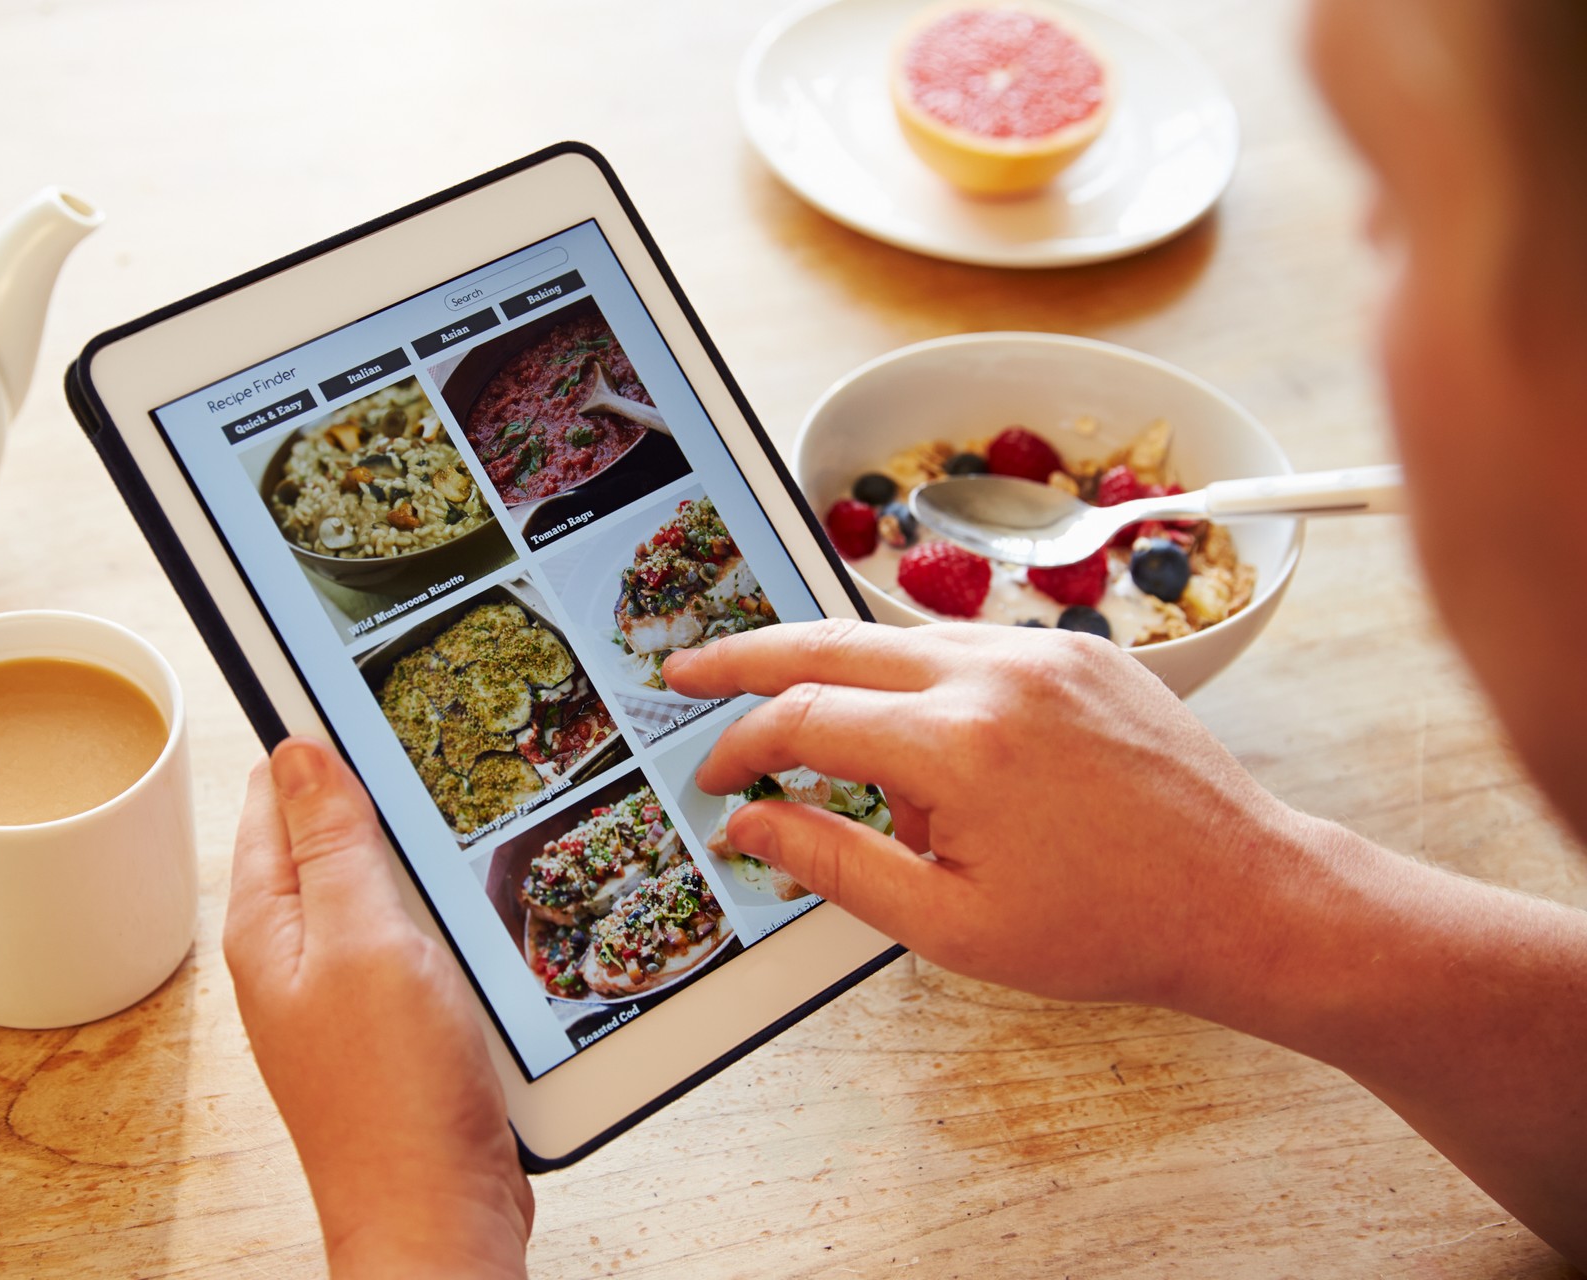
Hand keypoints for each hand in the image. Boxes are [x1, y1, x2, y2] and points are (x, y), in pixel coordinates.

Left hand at [224, 736, 532, 1279]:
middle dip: (372, 791)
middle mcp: (296, 952)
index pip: (273, 796)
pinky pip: (409, 936)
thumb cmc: (395, 1095)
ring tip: (464, 809)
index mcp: (269, 924)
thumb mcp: (365, 942)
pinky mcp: (393, 1021)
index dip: (316, 739)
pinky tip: (479, 897)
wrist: (438, 1216)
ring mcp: (344, 989)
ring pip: (375, 885)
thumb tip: (296, 749)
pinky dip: (440, 907)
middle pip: (326, 835)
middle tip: (434, 745)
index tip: (367, 689)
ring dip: (413, 852)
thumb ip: (332, 844)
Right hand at [662, 619, 1328, 1014]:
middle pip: (829, 640)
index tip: (717, 780)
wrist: (1244, 897)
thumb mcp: (949, 925)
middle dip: (745, 657)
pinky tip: (932, 756)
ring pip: (894, 636)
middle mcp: (995, 674)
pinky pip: (964, 648)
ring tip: (823, 746)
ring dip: (840, 677)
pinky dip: (920, 684)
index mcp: (958, 745)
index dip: (742, 747)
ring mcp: (1041, 651)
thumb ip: (833, 864)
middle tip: (687, 669)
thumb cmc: (1108, 927)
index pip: (805, 718)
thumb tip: (750, 825)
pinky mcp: (1075, 651)